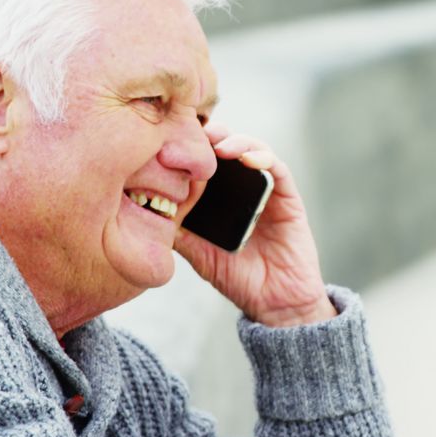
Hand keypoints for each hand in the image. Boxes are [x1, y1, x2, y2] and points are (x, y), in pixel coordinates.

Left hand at [173, 123, 336, 326]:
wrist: (275, 304)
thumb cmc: (238, 279)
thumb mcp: (199, 253)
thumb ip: (179, 231)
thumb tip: (147, 209)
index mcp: (221, 198)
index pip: (205, 160)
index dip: (190, 146)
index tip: (169, 140)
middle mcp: (244, 188)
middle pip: (228, 147)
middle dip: (211, 134)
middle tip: (195, 133)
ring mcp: (267, 191)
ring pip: (253, 149)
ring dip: (236, 141)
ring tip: (219, 145)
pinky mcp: (288, 197)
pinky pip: (278, 169)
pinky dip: (263, 158)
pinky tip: (247, 160)